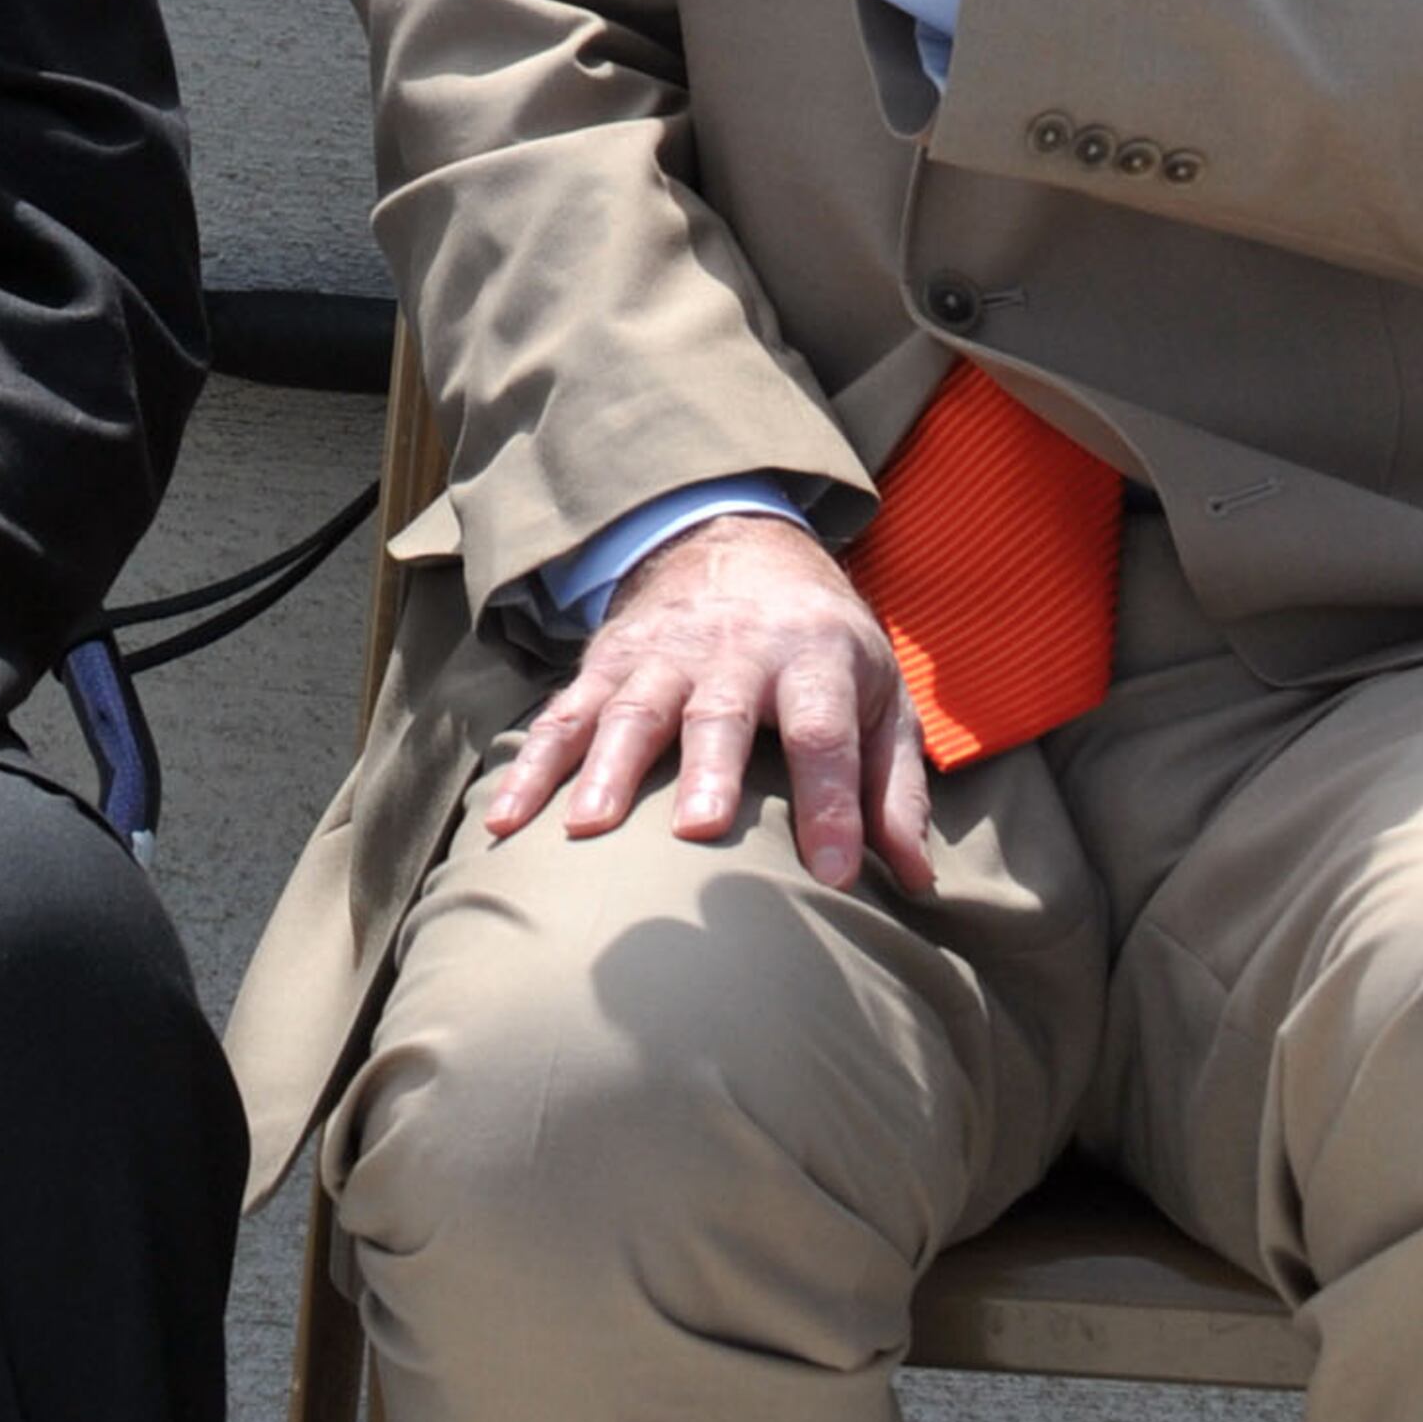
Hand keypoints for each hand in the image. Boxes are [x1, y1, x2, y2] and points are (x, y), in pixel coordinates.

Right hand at [484, 512, 933, 895]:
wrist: (736, 543)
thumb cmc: (821, 647)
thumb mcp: (882, 697)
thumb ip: (895, 787)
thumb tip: (915, 878)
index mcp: (815, 657)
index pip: (826, 732)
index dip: (833, 803)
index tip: (836, 876)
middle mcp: (735, 651)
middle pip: (720, 714)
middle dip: (706, 771)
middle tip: (696, 832)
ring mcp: (662, 656)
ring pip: (631, 711)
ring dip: (608, 769)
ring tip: (586, 831)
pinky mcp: (606, 666)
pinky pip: (563, 717)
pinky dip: (532, 767)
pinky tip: (507, 822)